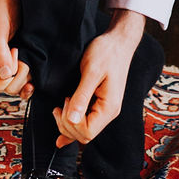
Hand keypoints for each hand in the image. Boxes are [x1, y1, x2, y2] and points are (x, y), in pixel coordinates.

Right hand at [0, 0, 32, 99]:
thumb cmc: (1, 8)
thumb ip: (0, 50)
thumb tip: (6, 75)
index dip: (10, 75)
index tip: (16, 50)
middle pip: (8, 87)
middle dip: (20, 76)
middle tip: (25, 53)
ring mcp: (9, 62)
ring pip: (18, 85)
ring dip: (27, 76)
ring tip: (31, 56)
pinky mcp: (20, 58)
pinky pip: (25, 77)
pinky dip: (31, 78)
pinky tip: (37, 71)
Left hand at [53, 9, 145, 147]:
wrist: (117, 41)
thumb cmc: (106, 52)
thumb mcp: (92, 72)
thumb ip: (82, 96)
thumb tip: (72, 120)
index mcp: (109, 107)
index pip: (87, 132)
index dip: (72, 123)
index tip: (67, 100)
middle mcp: (109, 112)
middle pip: (84, 135)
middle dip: (67, 124)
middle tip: (61, 103)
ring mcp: (105, 109)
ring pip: (84, 131)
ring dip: (68, 124)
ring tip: (61, 106)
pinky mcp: (99, 104)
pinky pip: (86, 123)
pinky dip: (73, 128)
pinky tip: (62, 136)